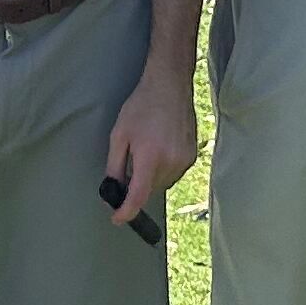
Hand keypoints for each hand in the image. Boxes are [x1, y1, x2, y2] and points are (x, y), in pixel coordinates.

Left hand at [103, 65, 198, 230]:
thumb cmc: (141, 106)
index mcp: (150, 156)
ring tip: (146, 150)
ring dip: (151, 178)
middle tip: (129, 166)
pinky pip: (174, 174)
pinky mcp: (192, 156)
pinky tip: (159, 148)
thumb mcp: (119, 135)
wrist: (169, 86)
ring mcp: (185, 159)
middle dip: (137, 186)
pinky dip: (163, 169)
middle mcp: (171, 161)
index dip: (126, 212)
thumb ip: (115, 167)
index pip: (138, 196)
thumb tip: (113, 189)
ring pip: (162, 184)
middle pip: (150, 191)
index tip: (117, 219)